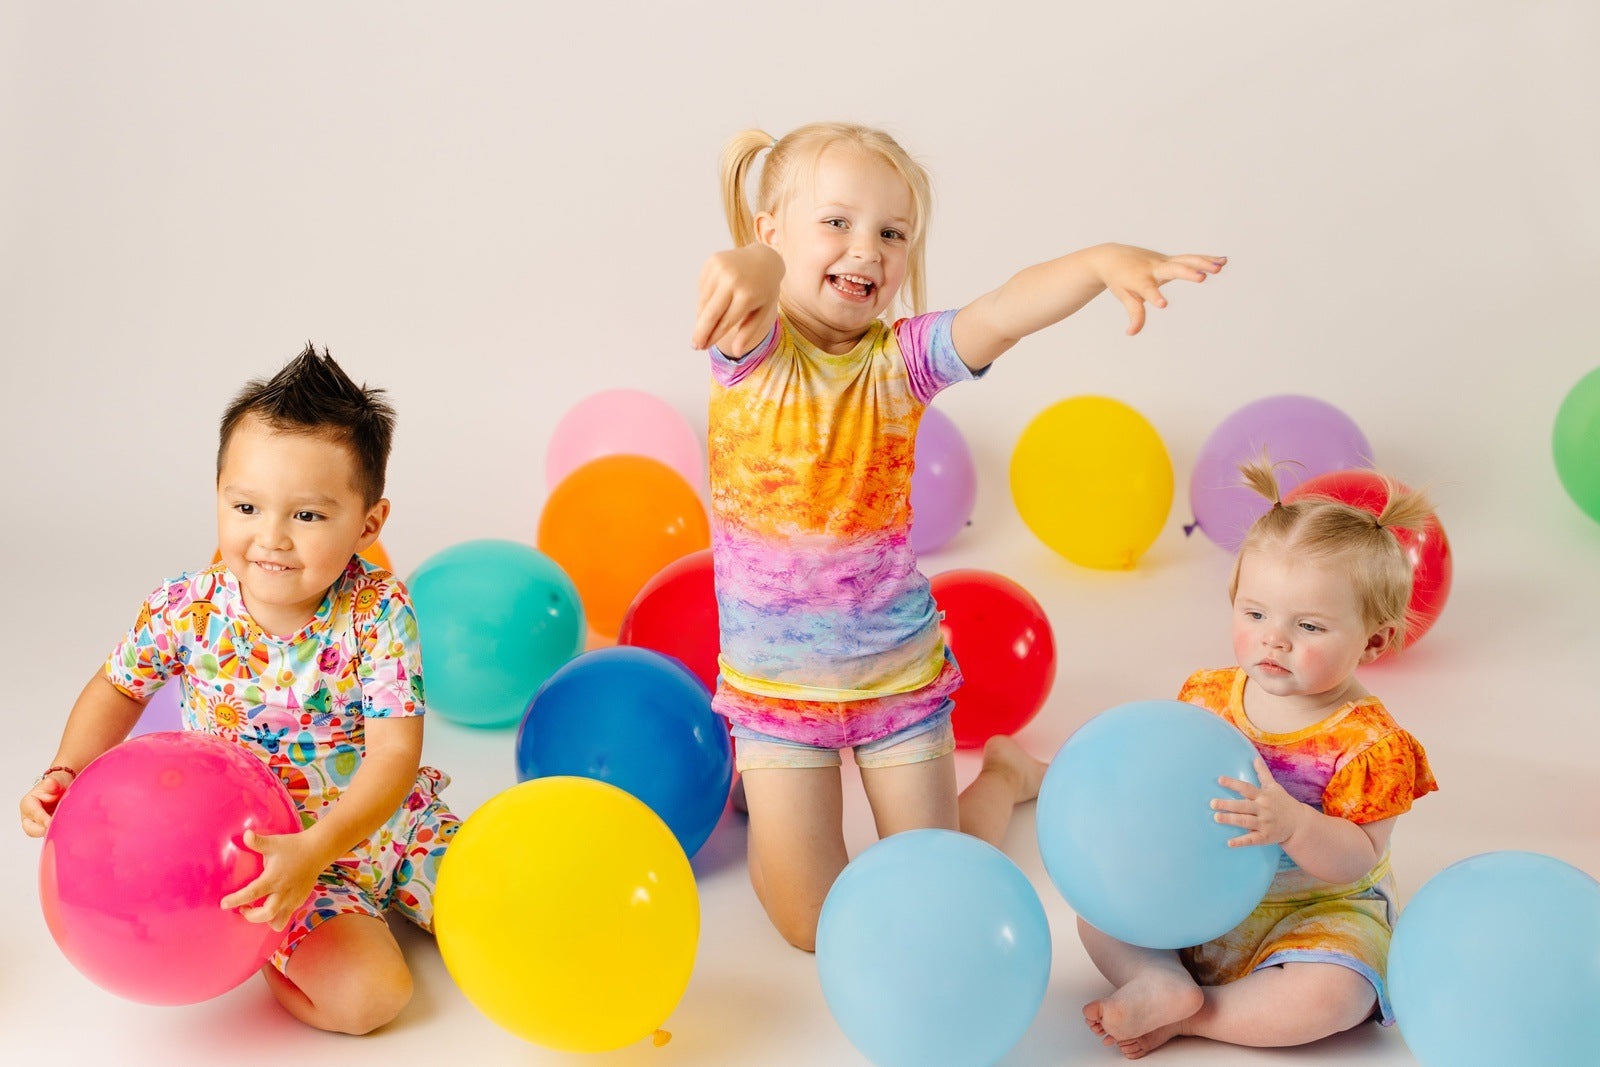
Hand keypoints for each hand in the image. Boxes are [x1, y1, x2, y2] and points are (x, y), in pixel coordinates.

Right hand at [19, 773, 69, 837]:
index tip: (50, 822)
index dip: (42, 819)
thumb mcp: (56, 781)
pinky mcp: (44, 829)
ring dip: (50, 832)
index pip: (33, 814)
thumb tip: (50, 783)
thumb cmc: (58, 784)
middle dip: (43, 830)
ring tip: (64, 828)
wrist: (63, 787)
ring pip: (39, 834)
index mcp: (28, 803)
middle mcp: (29, 816)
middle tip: (58, 828)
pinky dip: (55, 834)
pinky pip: (48, 834)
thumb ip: (53, 784)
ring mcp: (36, 824)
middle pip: (31, 830)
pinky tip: (66, 831)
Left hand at [219, 828, 321, 930]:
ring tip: (259, 910)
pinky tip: (272, 903)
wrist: (318, 851)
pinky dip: (277, 913)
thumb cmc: (293, 846)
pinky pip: (286, 914)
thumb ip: (257, 842)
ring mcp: (293, 899)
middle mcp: (283, 892)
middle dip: (250, 916)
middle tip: (243, 908)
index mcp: (273, 879)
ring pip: (278, 921)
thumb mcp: (274, 843)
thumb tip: (245, 834)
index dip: (235, 900)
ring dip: (266, 920)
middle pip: (265, 915)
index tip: (223, 904)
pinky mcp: (299, 901)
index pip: (251, 894)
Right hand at [692, 243, 783, 352]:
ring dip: (701, 316)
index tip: (703, 347)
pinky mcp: (712, 262)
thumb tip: (737, 352)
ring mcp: (720, 268)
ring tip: (701, 327)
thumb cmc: (764, 290)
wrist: (764, 258)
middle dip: (700, 331)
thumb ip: (749, 332)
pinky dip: (703, 299)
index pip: (725, 322)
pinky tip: (710, 303)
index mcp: (747, 295)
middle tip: (693, 346)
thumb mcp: (762, 311)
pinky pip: (702, 287)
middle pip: (710, 313)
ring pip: (703, 300)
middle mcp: (732, 280)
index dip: (713, 336)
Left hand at [1094, 245, 1224, 335]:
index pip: (1148, 289)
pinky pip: (1190, 259)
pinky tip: (1223, 261)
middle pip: (1172, 269)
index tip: (1163, 305)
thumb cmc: (1119, 279)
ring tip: (1220, 267)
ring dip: (1203, 263)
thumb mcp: (1124, 296)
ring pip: (1185, 260)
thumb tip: (1131, 333)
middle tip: (1202, 277)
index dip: (1155, 296)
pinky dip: (1206, 259)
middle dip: (1187, 273)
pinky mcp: (1171, 259)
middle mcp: (1154, 268)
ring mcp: (1164, 261)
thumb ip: (1134, 313)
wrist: (1114, 256)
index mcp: (1139, 279)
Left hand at [1213, 757, 1307, 847]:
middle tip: (1213, 803)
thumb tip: (1254, 758)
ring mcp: (1264, 823)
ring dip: (1231, 820)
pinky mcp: (1265, 837)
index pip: (1246, 788)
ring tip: (1216, 817)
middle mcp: (1263, 809)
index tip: (1219, 780)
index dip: (1233, 784)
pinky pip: (1252, 839)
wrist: (1299, 824)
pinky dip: (1241, 841)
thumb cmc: (1283, 803)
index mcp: (1263, 796)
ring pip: (1245, 821)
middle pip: (1243, 806)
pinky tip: (1229, 843)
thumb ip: (1263, 773)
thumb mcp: (1274, 787)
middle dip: (1228, 804)